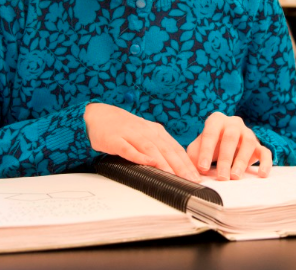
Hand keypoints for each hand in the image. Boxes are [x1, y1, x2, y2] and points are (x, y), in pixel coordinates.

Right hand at [84, 103, 200, 181]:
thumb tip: (176, 166)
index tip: (198, 177)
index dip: (187, 163)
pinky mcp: (116, 139)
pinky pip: (129, 149)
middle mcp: (146, 131)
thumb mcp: (144, 136)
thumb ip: (159, 148)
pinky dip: (139, 156)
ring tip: (176, 176)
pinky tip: (149, 163)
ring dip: (164, 163)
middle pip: (167, 149)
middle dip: (181, 166)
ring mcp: (131, 134)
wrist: (98, 116)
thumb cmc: (123, 129)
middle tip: (192, 180)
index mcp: (155, 131)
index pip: (175, 148)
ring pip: (151, 149)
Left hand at [187, 112, 271, 180]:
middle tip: (221, 177)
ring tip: (235, 176)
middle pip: (230, 138)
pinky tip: (261, 175)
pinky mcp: (259, 145)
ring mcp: (248, 133)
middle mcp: (233, 123)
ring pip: (249, 143)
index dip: (206, 151)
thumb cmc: (209, 146)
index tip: (202, 168)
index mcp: (216, 120)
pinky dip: (265, 163)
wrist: (223, 143)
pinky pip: (265, 152)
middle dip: (225, 158)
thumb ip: (193, 157)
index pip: (210, 133)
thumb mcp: (197, 148)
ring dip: (242, 161)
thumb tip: (190, 173)